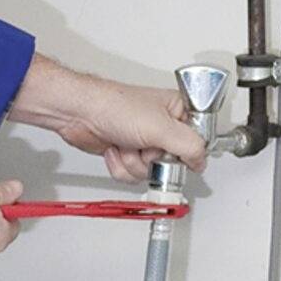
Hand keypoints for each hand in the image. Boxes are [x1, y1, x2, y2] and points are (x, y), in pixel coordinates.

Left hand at [9, 53, 210, 181]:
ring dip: (134, 162)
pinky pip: (132, 174)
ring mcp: (144, 141)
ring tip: (126, 143)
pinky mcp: (127, 152)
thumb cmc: (113, 106)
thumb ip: (189, 145)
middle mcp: (162, 126)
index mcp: (177, 110)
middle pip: (173, 162)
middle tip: (146, 147)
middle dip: (152, 159)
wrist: (78, 113)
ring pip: (150, 171)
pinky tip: (115, 148)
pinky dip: (120, 165)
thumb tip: (202, 161)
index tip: (174, 152)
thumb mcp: (161, 127)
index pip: (198, 140)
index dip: (186, 152)